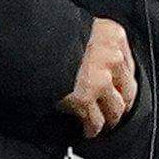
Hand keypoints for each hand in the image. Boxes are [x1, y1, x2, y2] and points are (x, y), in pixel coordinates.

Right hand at [59, 18, 135, 138]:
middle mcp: (113, 57)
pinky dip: (92, 129)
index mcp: (114, 35)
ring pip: (116, 108)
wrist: (30, 39)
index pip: (128, 64)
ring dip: (110, 118)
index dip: (123, 80)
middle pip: (128, 89)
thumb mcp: (80, 27)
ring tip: (104, 124)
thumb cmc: (50, 30)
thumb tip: (91, 58)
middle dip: (122, 102)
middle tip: (116, 111)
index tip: (119, 88)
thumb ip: (92, 42)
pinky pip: (95, 121)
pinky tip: (88, 131)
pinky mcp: (85, 98)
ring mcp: (101, 79)